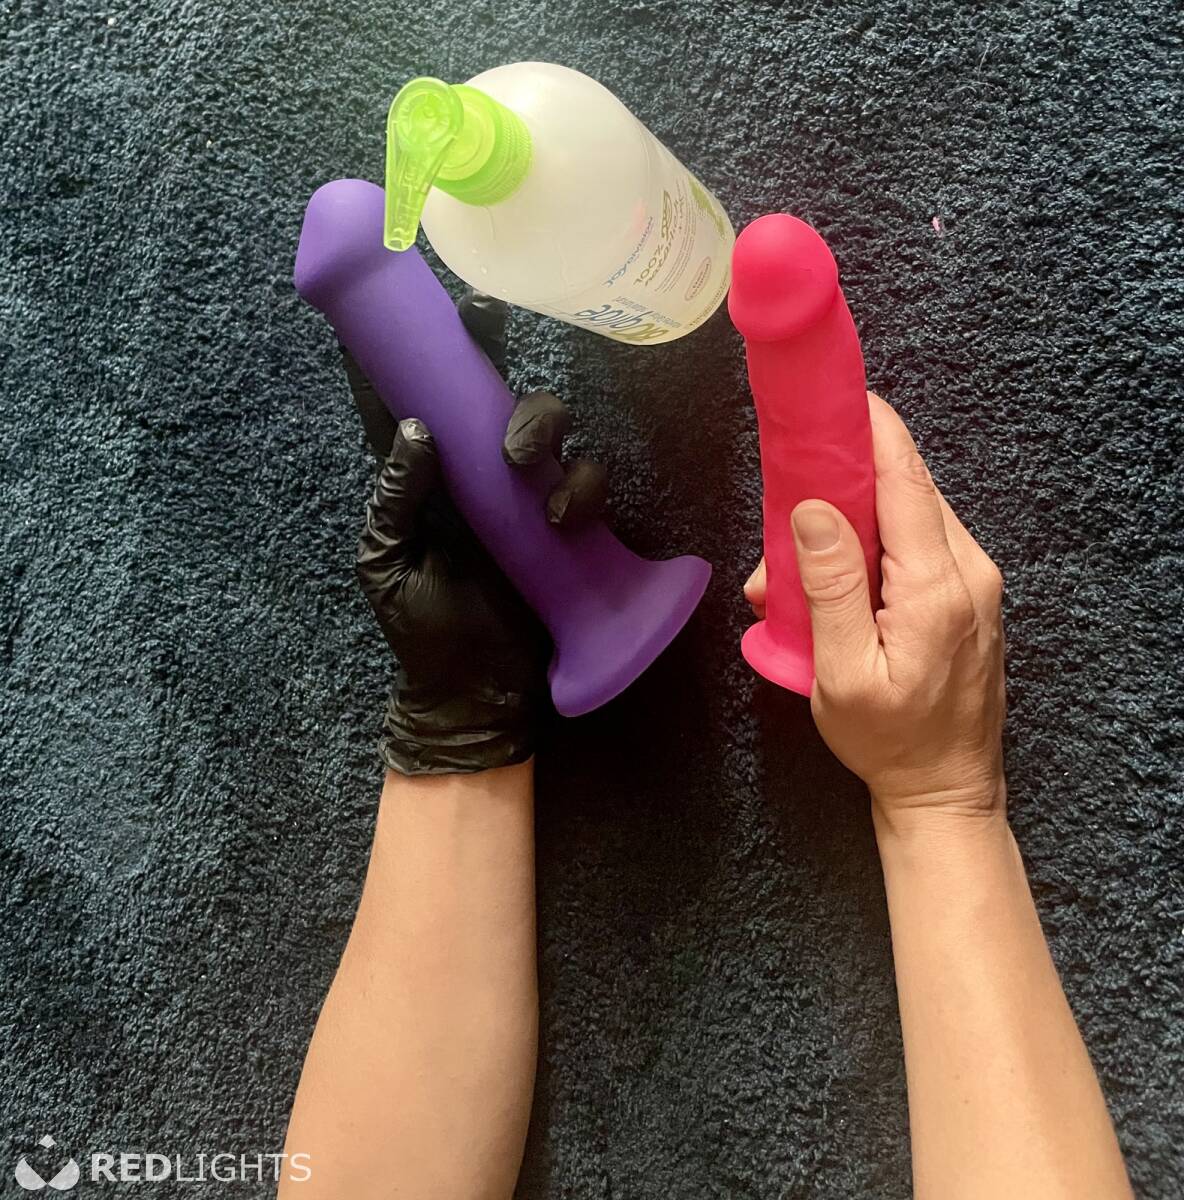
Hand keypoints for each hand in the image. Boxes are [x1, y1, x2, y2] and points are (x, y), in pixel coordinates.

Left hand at [347, 290, 607, 774]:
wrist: (479, 693)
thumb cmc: (424, 631)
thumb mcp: (387, 566)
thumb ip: (395, 500)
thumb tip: (416, 429)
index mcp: (424, 476)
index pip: (416, 395)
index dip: (417, 346)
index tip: (415, 295)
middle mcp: (476, 471)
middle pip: (493, 387)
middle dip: (495, 360)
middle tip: (484, 364)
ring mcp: (526, 495)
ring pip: (547, 425)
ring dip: (540, 429)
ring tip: (524, 469)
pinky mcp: (568, 523)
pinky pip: (584, 481)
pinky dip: (578, 490)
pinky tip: (560, 522)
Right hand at [745, 393, 1006, 824]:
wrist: (945, 790)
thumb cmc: (887, 739)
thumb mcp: (843, 671)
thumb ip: (829, 586)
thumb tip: (813, 508)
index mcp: (937, 584)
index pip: (905, 479)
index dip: (871, 429)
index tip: (834, 396)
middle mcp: (968, 569)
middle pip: (906, 490)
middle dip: (844, 482)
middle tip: (788, 499)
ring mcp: (975, 581)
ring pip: (910, 516)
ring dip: (855, 519)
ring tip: (800, 561)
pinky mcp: (969, 594)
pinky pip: (919, 543)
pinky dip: (876, 543)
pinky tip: (839, 577)